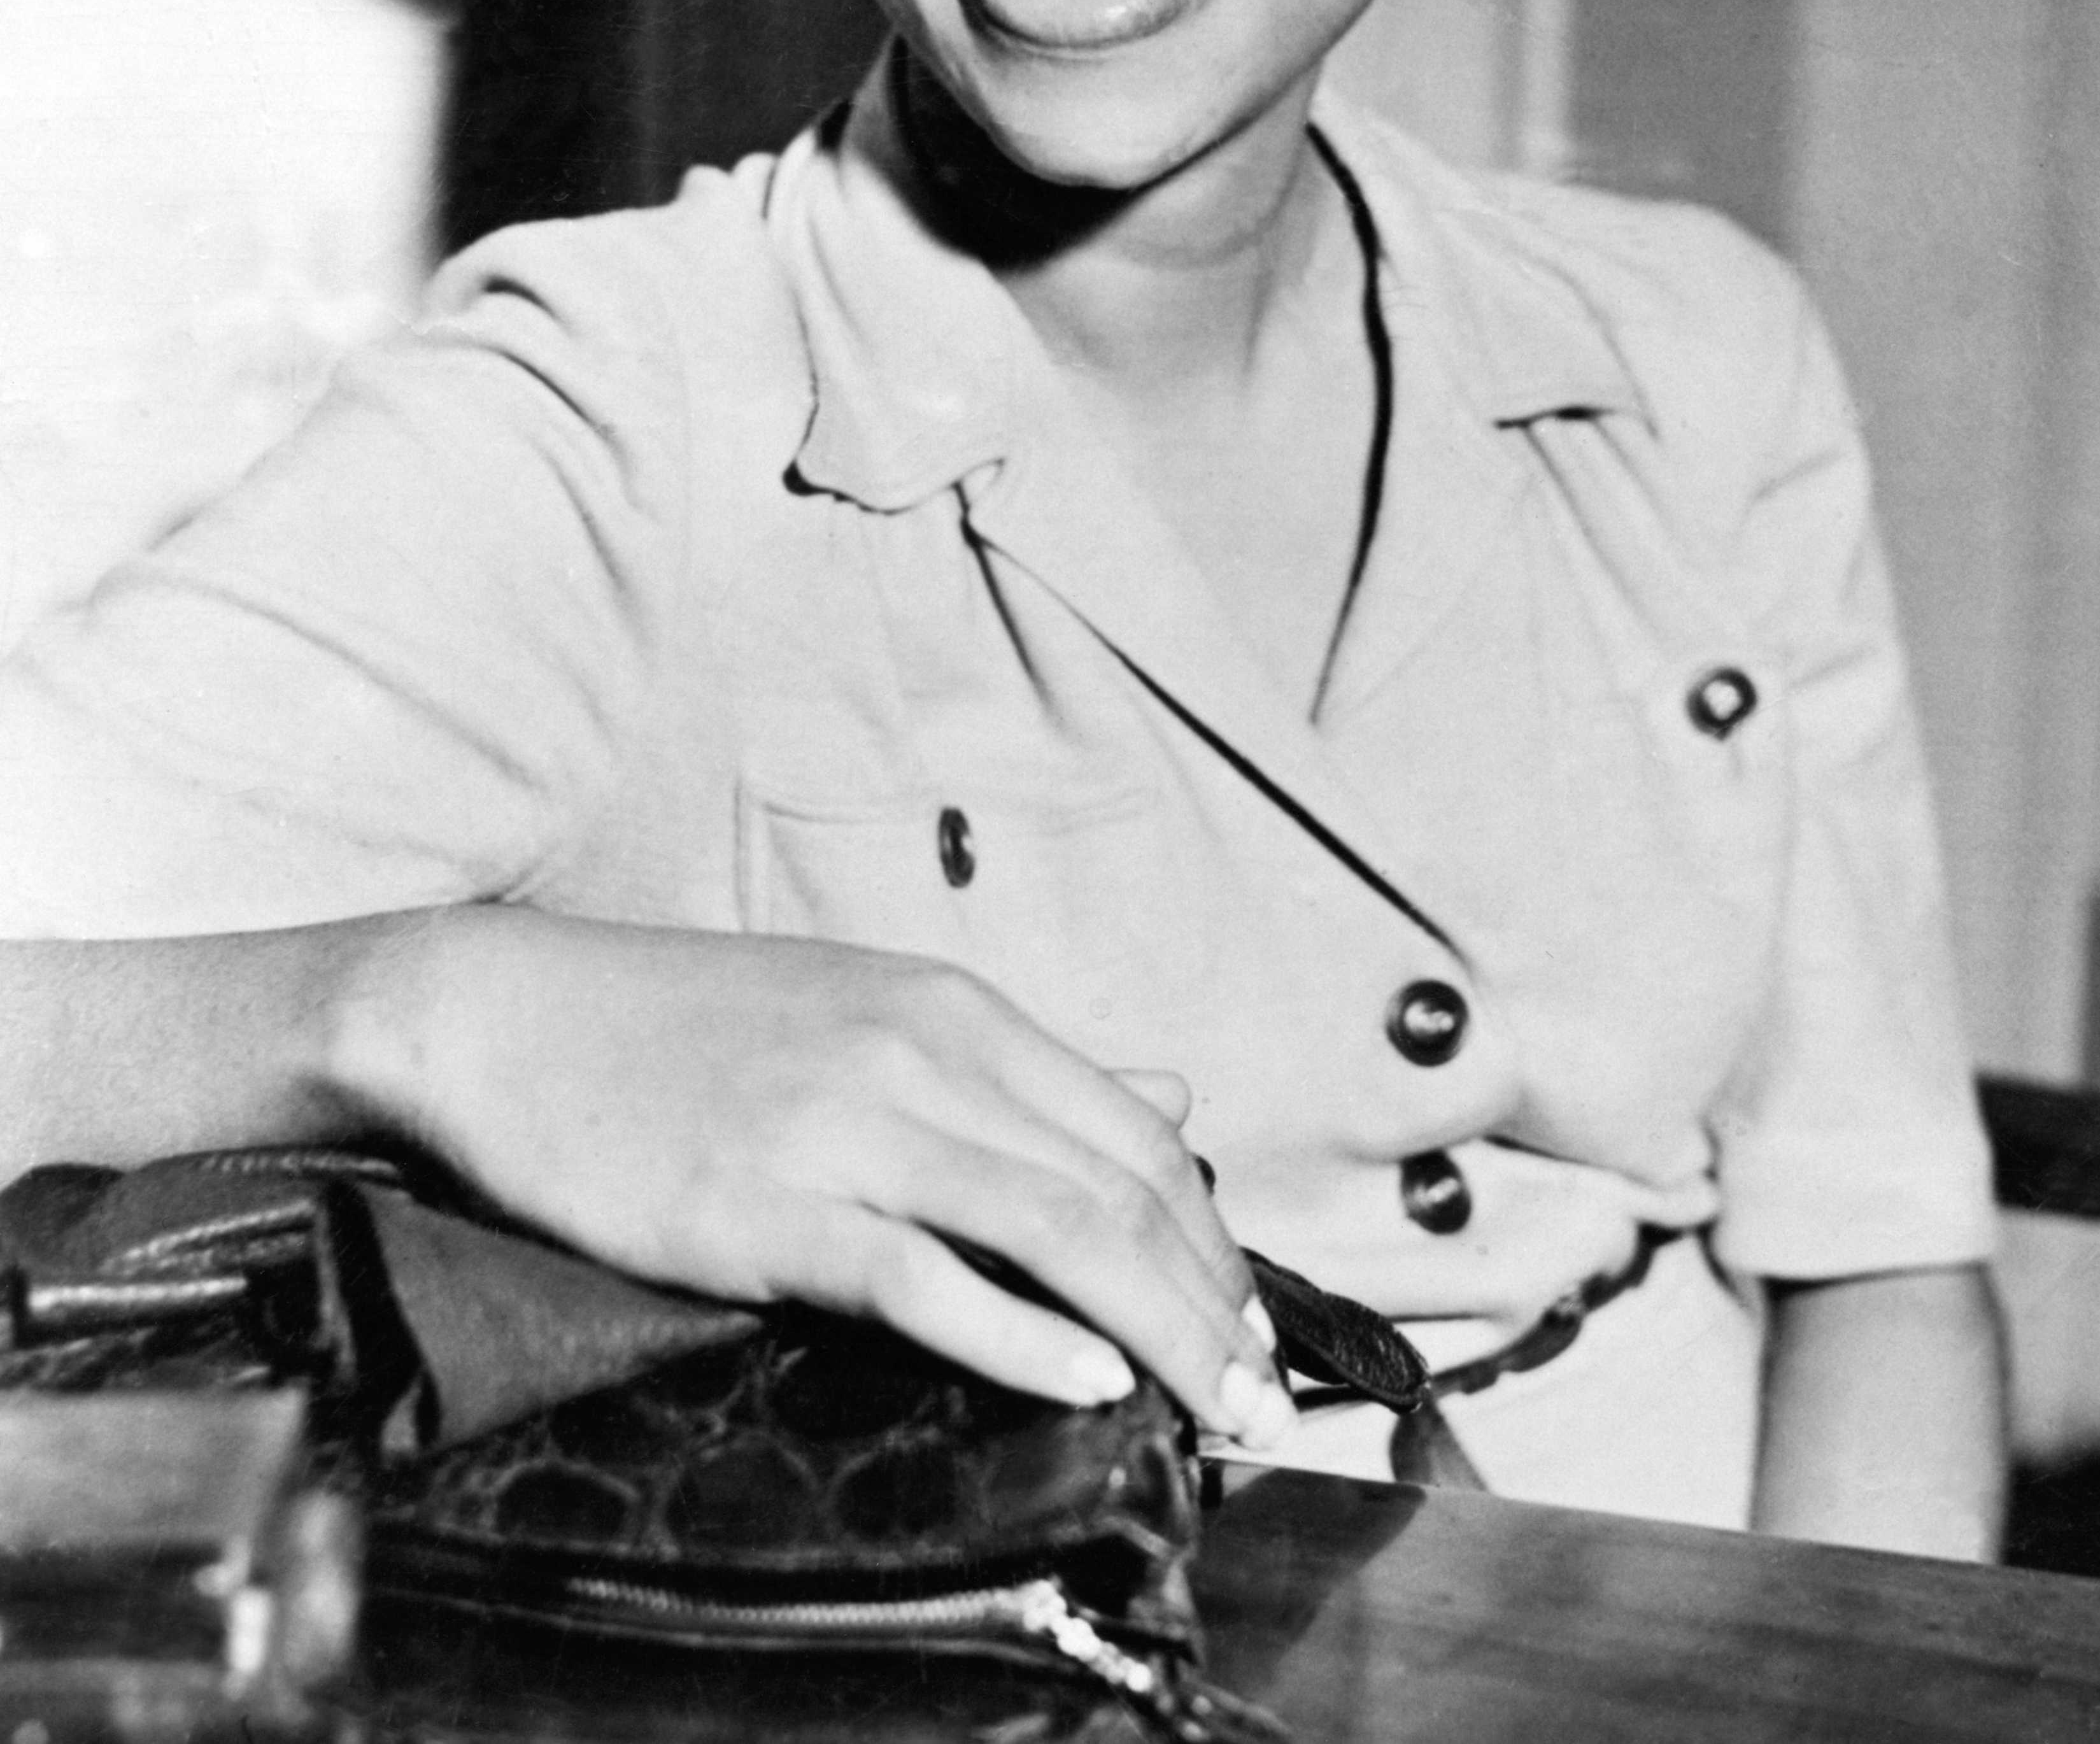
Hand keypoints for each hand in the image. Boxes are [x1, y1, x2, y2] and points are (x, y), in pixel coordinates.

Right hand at [341, 908, 1292, 1445]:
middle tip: (1262, 1399)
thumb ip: (1026, 1071)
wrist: (513, 1018)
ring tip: (1213, 1409)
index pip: (1137, 1138)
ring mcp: (847, 1127)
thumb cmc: (694, 1028)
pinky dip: (1018, 1334)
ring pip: (1051, 1230)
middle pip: (1117, 1192)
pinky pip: (921, 1275)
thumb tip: (1168, 1101)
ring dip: (1156, 1332)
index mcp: (958, 1013)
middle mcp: (924, 1056)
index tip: (1257, 1327)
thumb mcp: (879, 1014)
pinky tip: (1086, 1380)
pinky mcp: (767, 1205)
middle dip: (1211, 1306)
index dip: (1215, 1242)